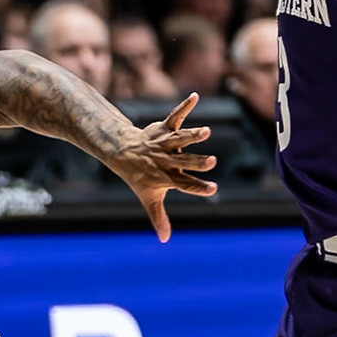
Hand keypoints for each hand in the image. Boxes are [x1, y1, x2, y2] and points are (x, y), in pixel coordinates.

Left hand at [110, 94, 217, 241]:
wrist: (123, 153)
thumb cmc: (140, 178)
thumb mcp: (149, 199)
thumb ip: (158, 217)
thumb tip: (164, 240)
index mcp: (167, 177)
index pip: (184, 184)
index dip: (198, 188)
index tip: (213, 189)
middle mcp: (167, 160)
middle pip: (185, 162)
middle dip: (197, 162)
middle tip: (211, 162)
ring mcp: (165, 143)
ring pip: (180, 139)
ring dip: (192, 135)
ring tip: (206, 131)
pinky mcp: (164, 128)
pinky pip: (175, 116)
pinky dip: (184, 106)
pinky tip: (195, 96)